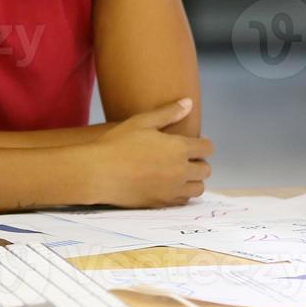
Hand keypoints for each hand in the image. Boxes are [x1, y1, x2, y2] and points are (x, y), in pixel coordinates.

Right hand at [88, 98, 212, 207]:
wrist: (99, 173)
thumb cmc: (117, 144)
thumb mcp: (142, 122)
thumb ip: (168, 113)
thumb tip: (188, 103)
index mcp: (178, 148)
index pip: (207, 148)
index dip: (203, 144)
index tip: (193, 142)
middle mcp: (181, 171)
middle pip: (206, 170)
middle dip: (199, 162)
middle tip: (184, 157)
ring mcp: (172, 190)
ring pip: (198, 188)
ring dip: (193, 180)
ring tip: (178, 173)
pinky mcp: (162, 203)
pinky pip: (183, 201)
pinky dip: (181, 193)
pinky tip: (168, 185)